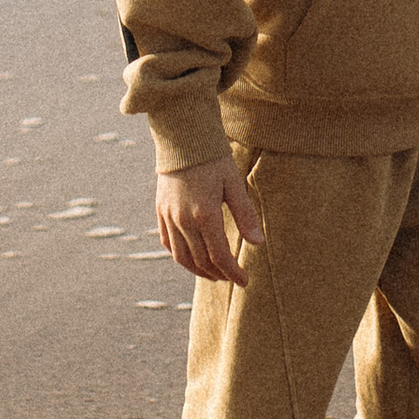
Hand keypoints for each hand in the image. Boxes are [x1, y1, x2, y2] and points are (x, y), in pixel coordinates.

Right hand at [156, 152, 265, 285]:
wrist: (183, 138)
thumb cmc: (213, 159)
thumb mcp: (234, 184)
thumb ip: (245, 215)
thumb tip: (258, 243)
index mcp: (205, 215)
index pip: (220, 256)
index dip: (233, 272)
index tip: (244, 280)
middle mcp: (184, 220)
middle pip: (201, 260)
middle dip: (219, 274)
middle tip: (232, 278)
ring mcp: (169, 217)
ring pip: (181, 257)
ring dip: (198, 270)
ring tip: (214, 274)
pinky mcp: (160, 211)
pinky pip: (168, 243)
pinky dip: (180, 256)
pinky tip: (192, 258)